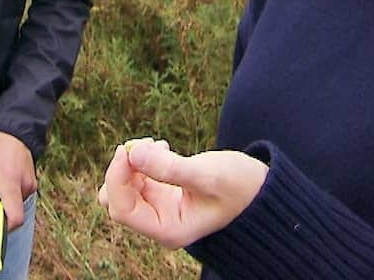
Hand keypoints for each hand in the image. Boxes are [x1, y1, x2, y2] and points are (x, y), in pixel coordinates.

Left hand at [0, 129, 35, 231]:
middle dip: (0, 208)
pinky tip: (0, 176)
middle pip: (15, 210)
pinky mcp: (31, 176)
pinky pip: (19, 191)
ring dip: (4, 197)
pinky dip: (9, 189)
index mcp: (10, 185)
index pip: (16, 218)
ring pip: (16, 200)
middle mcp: (25, 186)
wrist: (10, 126)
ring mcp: (30, 181)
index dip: (5, 227)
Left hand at [97, 138, 268, 248]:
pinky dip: (142, 160)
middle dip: (123, 169)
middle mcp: (160, 223)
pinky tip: (164, 148)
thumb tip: (132, 153)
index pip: (122, 209)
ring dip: (132, 162)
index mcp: (169, 230)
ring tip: (159, 146)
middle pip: (116, 199)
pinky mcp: (162, 192)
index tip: (127, 148)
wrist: (258, 187)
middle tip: (147, 144)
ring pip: (123, 186)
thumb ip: (170, 168)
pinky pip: (136, 177)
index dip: (117, 177)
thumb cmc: (239, 186)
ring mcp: (159, 208)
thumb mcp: (208, 175)